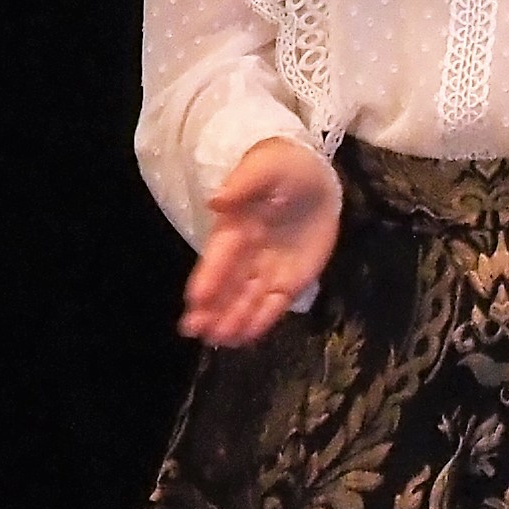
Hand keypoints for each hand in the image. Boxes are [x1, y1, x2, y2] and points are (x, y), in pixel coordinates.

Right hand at [179, 135, 340, 346]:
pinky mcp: (290, 279)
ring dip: (232, 319)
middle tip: (196, 332)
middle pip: (227, 284)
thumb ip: (243, 184)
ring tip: (219, 340)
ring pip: (247, 298)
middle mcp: (247, 253)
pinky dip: (261, 319)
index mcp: (236, 226)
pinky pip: (275, 303)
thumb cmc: (285, 168)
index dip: (209, 277)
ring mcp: (267, 268)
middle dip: (212, 307)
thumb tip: (217, 201)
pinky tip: (245, 336)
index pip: (220, 255)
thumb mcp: (267, 167)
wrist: (314, 180)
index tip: (195, 299)